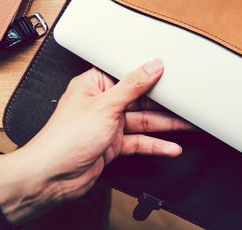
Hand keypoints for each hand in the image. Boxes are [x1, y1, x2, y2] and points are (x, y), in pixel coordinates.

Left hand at [0, 60, 192, 224]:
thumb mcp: (105, 105)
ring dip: (165, 125)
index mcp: (93, 84)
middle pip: (139, 99)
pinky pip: (138, 142)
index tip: (173, 73)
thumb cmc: (65, 138)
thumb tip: (153, 66)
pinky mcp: (111, 146)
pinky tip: (171, 148)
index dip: (149, 73)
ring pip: (142, 122)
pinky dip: (155, 145)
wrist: (52, 175)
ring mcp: (107, 125)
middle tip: (189, 102)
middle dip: (164, 103)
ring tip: (190, 125)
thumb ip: (133, 86)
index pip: (127, 74)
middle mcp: (101, 103)